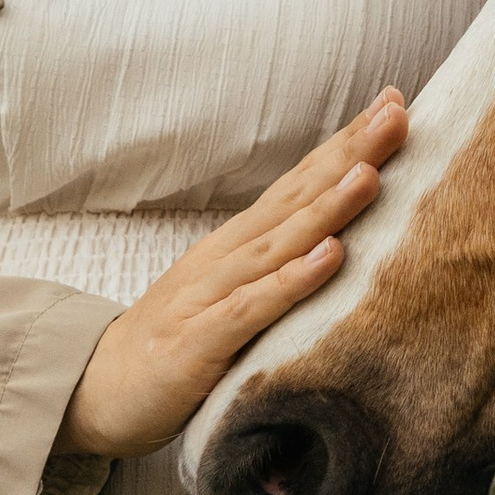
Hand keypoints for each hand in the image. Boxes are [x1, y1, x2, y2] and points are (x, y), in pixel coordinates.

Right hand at [59, 93, 405, 458]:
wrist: (96, 391)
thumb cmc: (178, 342)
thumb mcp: (234, 296)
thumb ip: (278, 269)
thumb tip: (344, 241)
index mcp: (240, 244)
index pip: (300, 183)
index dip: (346, 144)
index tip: (394, 104)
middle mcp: (227, 257)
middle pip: (296, 196)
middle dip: (350, 152)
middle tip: (397, 112)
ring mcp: (208, 296)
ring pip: (277, 243)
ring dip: (327, 207)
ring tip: (371, 174)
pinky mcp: (197, 343)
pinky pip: (251, 308)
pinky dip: (292, 281)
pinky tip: (329, 257)